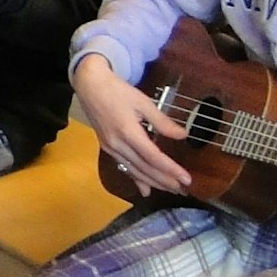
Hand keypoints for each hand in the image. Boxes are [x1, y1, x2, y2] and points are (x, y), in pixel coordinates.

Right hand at [75, 53, 189, 197]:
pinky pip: (124, 167)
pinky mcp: (106, 147)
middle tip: (183, 190)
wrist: (89, 85)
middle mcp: (117, 144)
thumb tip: (182, 135)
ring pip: (134, 171)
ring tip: (171, 190)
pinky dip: (136, 179)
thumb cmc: (117, 90)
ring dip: (153, 182)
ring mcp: (110, 147)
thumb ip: (162, 121)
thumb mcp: (143, 102)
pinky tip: (145, 191)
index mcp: (127, 131)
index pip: (153, 157)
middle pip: (144, 168)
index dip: (171, 169)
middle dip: (164, 180)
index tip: (187, 179)